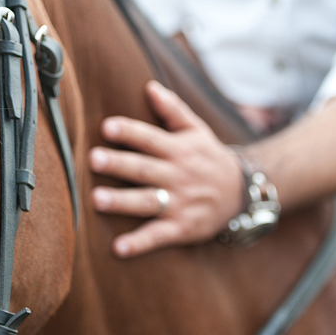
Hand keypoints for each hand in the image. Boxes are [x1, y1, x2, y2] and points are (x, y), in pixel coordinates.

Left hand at [89, 80, 244, 257]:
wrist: (242, 193)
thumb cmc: (209, 157)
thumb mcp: (196, 130)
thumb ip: (172, 109)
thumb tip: (149, 86)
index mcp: (179, 149)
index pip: (151, 138)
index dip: (130, 132)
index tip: (106, 126)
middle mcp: (179, 176)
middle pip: (145, 169)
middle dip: (119, 164)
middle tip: (93, 159)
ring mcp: (180, 203)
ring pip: (148, 201)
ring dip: (122, 201)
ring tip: (96, 199)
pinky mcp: (182, 228)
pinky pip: (158, 236)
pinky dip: (139, 244)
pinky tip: (118, 248)